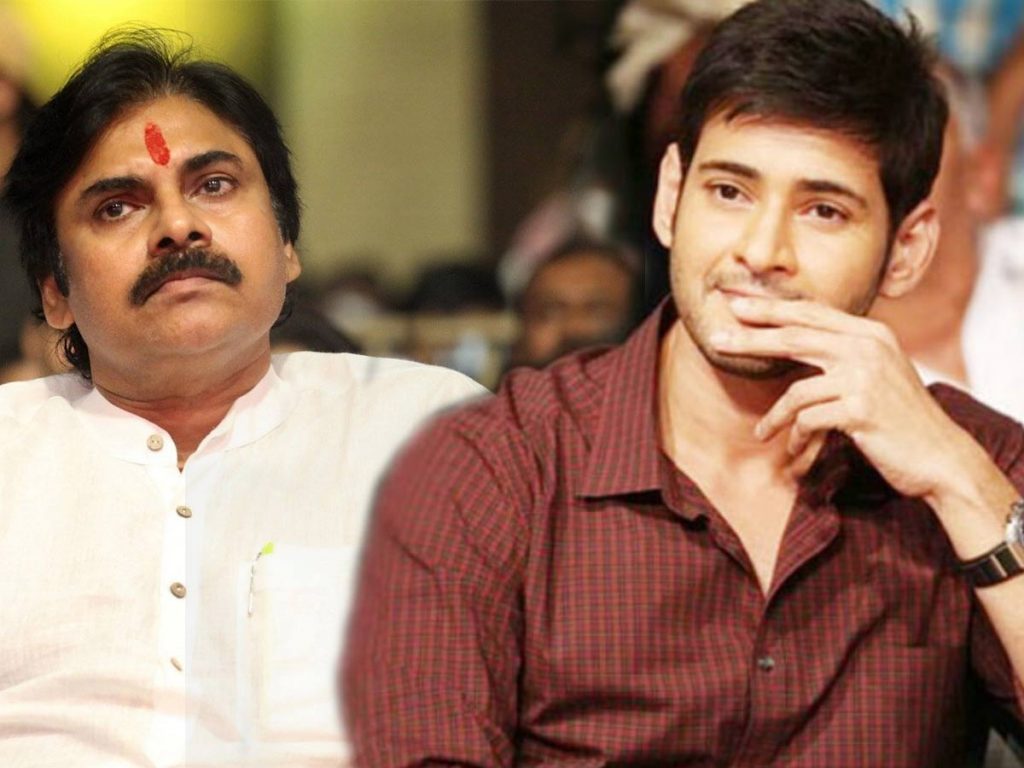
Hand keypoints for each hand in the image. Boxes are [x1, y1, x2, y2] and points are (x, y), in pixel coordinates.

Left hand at [710, 296, 974, 499]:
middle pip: (793, 336)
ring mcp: (865, 377)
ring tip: (762, 433)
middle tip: (717, 338)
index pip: (810, 313)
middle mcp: (868, 347)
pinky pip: (807, 420)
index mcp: (871, 332)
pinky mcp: (860, 409)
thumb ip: (843, 353)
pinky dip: (795, 436)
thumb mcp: (877, 373)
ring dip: (773, 417)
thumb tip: (793, 343)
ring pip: (795, 389)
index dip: (770, 308)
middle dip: (750, 338)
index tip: (736, 305)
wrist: (940, 456)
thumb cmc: (901, 418)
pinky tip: (794, 449)